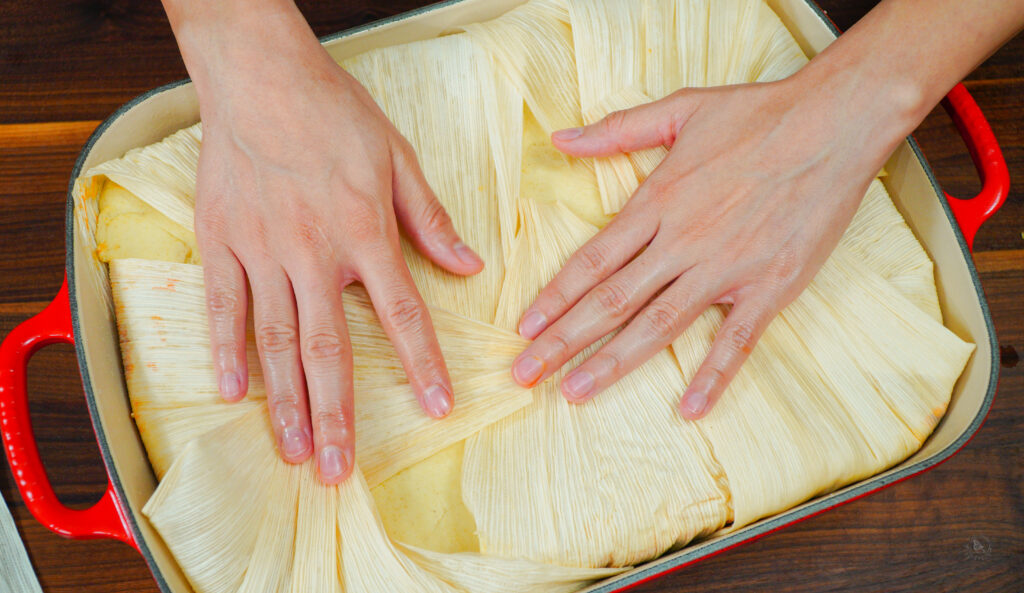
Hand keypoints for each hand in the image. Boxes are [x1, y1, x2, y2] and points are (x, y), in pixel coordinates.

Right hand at [190, 25, 482, 482]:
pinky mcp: (220, 240)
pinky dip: (224, 349)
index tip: (438, 407)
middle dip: (335, 415)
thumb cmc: (334, 113)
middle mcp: (313, 253)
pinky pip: (221, 304)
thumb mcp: (399, 159)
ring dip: (283, 401)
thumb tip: (469, 266)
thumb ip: (430, 221)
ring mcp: (262, 250)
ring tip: (290, 451)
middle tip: (336, 469)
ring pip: (274, 339)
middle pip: (327, 348)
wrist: (260, 75)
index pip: (401, 313)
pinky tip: (231, 392)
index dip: (422, 364)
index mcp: (364, 233)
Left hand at [511, 68, 910, 418]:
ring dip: (613, 362)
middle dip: (563, 341)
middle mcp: (683, 242)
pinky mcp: (769, 287)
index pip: (592, 262)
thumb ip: (616, 130)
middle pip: (611, 301)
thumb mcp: (679, 110)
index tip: (524, 327)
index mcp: (658, 202)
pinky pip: (736, 341)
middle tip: (526, 373)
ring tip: (574, 392)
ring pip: (657, 325)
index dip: (554, 297)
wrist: (835, 123)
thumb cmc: (758, 115)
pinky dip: (714, 376)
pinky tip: (689, 408)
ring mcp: (725, 269)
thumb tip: (559, 139)